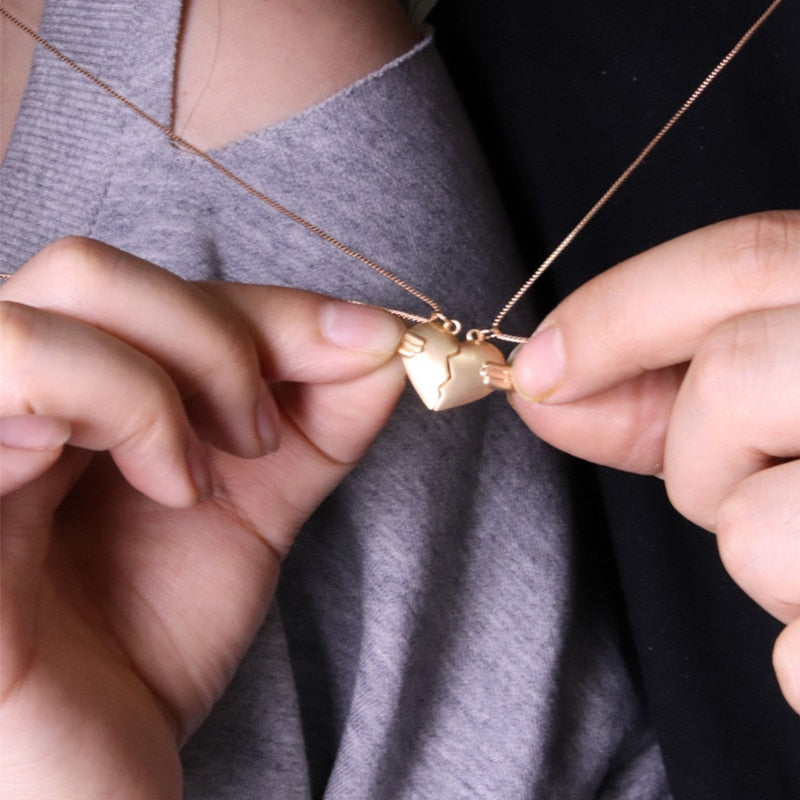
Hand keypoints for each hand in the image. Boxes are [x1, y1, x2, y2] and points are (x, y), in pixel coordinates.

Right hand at [0, 237, 405, 797]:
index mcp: (62, 391)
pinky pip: (14, 374)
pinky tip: (166, 487)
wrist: (92, 770)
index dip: (264, 305)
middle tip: (260, 435)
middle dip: (215, 336)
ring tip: (201, 477)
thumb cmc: (150, 639)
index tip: (367, 344)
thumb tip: (384, 336)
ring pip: (47, 306)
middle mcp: (0, 400)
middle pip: (89, 269)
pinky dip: (117, 402)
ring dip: (167, 375)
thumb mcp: (251, 509)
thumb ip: (312, 420)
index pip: (146, 285)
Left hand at [508, 211, 799, 713]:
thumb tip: (544, 388)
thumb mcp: (789, 393)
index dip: (614, 315)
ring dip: (758, 549)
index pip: (743, 259)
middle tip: (749, 474)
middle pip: (733, 378)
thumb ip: (669, 389)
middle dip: (697, 447)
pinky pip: (798, 650)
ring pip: (752, 526)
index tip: (536, 370)